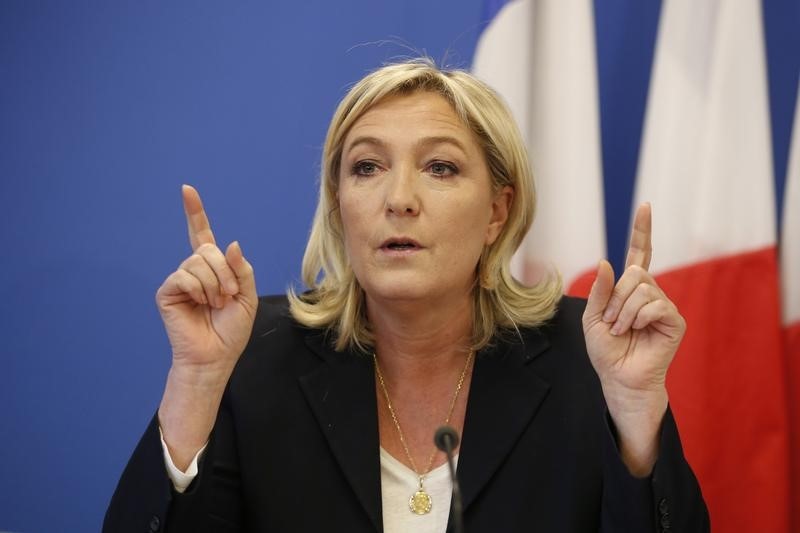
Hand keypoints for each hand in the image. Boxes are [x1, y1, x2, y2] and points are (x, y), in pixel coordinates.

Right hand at [157, 185, 257, 469]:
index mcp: (213, 269)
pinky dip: (199, 290)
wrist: (216, 356)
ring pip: (197, 262)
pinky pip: (184, 276)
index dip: (194, 213)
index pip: (202, 234)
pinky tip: (200, 305)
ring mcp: (180, 280)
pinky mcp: (168, 291)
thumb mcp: (246, 296)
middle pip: (207, 249)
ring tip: (215, 305)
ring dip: (214, 285)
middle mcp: (194, 270)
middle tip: (228, 297)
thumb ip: (241, 268)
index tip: (187, 190)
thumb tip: (228, 243)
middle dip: (224, 272)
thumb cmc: (231, 330)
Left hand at [582, 203, 684, 474]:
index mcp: (629, 289)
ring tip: (621, 329)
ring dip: (624, 311)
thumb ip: (599, 290)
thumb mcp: (592, 317)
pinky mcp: (675, 320)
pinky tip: (636, 331)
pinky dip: (638, 317)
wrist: (617, 377)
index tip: (645, 206)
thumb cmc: (605, 350)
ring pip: (643, 288)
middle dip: (616, 297)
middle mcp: (650, 292)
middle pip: (636, 272)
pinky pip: (656, 304)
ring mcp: (664, 305)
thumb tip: (608, 262)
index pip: (639, 253)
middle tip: (611, 321)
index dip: (642, 230)